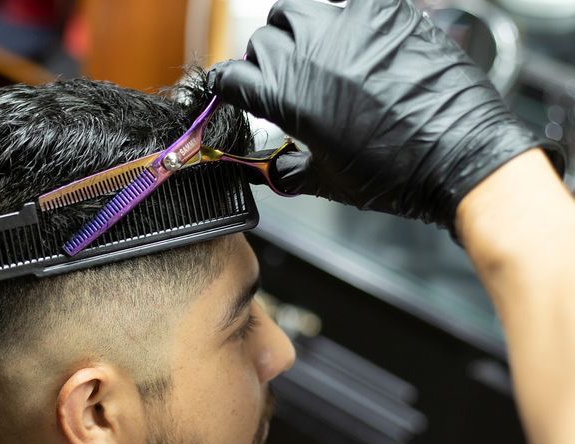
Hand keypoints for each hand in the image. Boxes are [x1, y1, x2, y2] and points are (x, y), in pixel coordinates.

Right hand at [208, 0, 564, 227]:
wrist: (458, 155)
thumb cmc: (398, 174)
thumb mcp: (326, 182)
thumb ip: (287, 171)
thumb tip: (274, 170)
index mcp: (285, 96)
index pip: (231, 76)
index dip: (232, 87)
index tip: (240, 91)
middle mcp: (309, 54)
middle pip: (262, 39)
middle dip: (267, 59)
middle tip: (287, 78)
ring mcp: (347, 27)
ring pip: (296, 8)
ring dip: (297, 26)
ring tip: (315, 48)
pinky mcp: (385, 13)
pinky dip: (345, 10)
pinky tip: (354, 29)